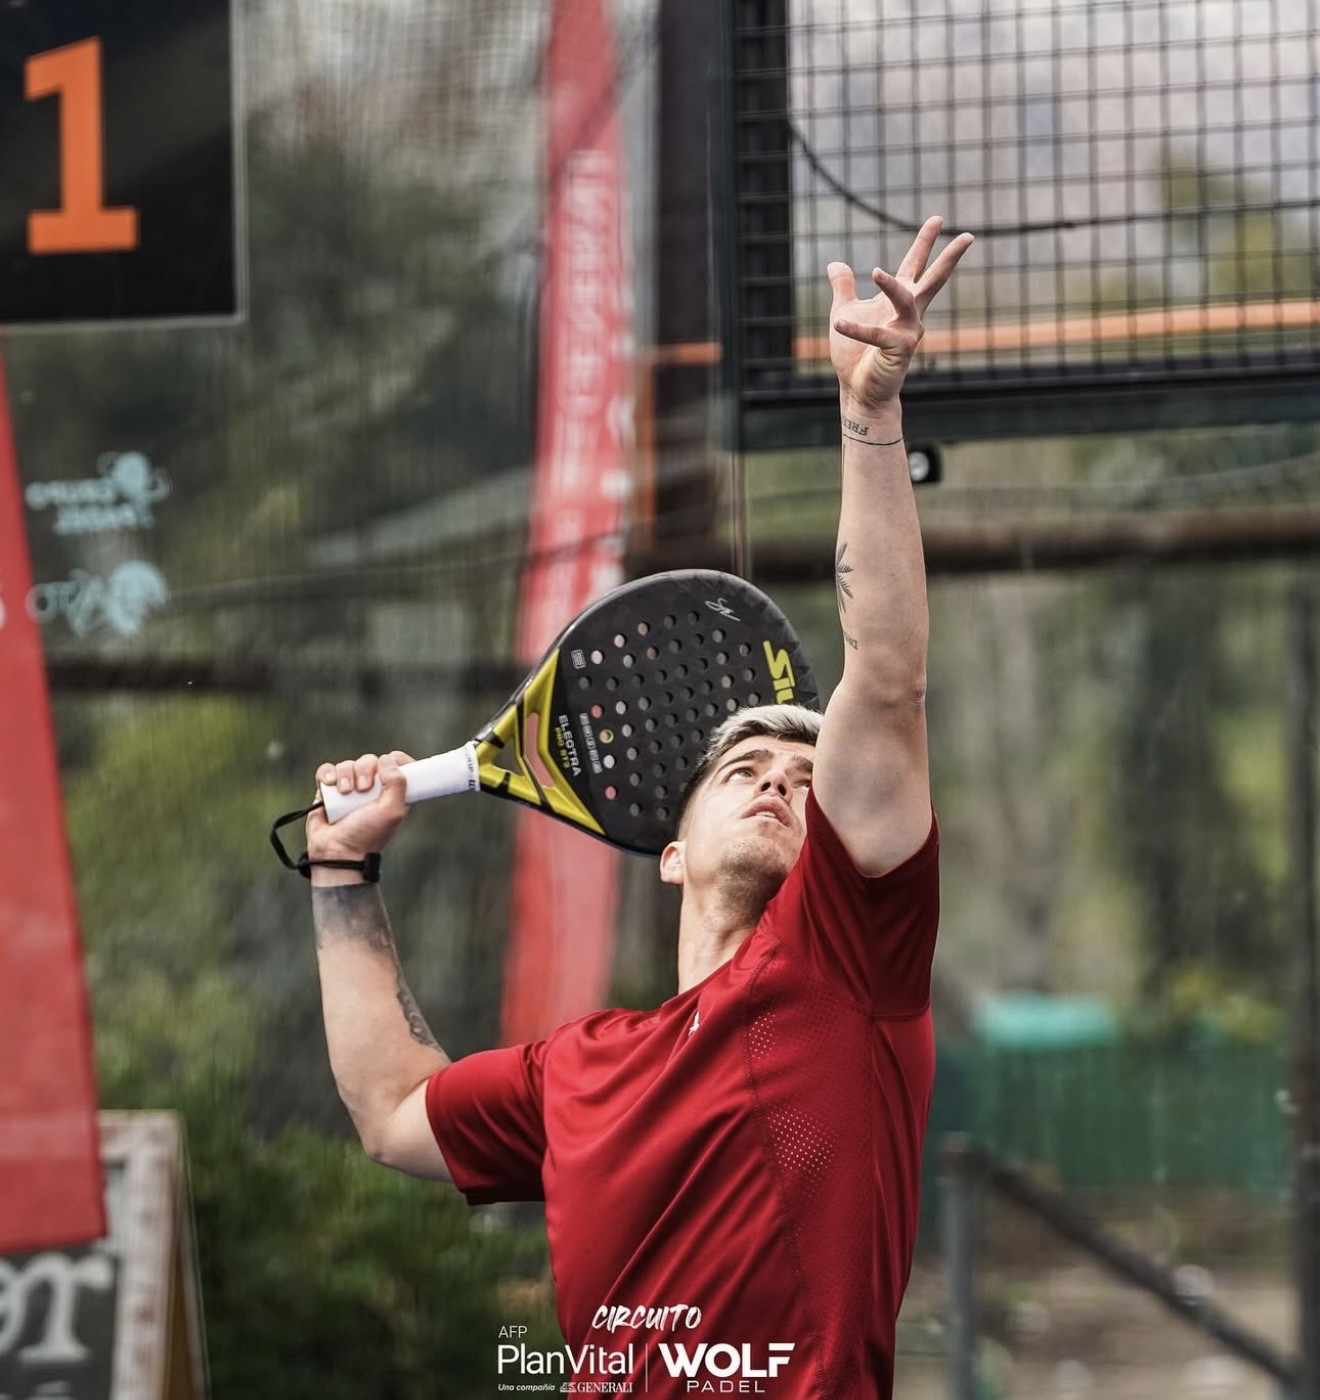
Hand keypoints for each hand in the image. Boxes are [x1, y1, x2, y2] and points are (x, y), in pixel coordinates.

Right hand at [306, 751, 413, 865]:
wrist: (337, 852)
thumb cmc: (367, 836)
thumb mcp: (393, 811)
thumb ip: (398, 783)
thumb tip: (389, 759)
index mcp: (390, 793)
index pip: (397, 767)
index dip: (396, 760)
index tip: (394, 758)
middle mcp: (370, 789)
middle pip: (370, 761)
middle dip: (366, 769)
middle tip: (363, 789)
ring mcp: (348, 789)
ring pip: (347, 765)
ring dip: (345, 775)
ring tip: (345, 793)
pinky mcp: (328, 791)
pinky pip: (327, 771)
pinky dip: (328, 774)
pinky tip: (330, 785)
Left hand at [828, 217, 973, 416]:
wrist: (858, 390)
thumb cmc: (856, 355)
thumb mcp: (845, 311)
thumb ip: (844, 288)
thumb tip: (835, 263)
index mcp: (900, 301)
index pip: (914, 265)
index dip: (924, 242)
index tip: (938, 219)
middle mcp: (911, 313)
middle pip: (933, 279)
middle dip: (949, 257)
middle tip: (969, 235)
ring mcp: (909, 330)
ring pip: (905, 299)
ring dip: (891, 285)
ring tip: (876, 272)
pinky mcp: (899, 349)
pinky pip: (877, 334)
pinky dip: (856, 329)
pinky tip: (839, 323)